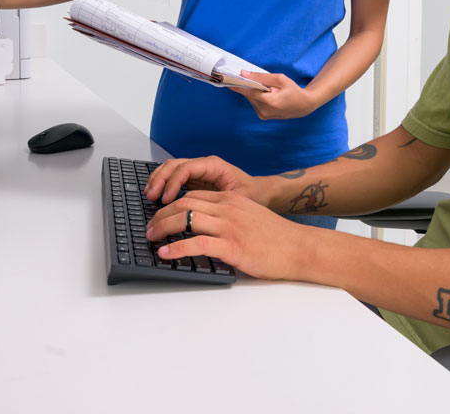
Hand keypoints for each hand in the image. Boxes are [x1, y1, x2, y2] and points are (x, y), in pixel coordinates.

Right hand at [144, 156, 266, 205]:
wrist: (261, 193)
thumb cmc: (253, 196)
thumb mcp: (240, 200)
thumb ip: (222, 204)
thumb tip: (202, 213)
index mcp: (214, 166)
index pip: (186, 168)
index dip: (173, 182)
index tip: (167, 199)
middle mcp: (204, 165)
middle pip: (174, 164)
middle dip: (160, 179)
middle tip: (152, 196)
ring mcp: (198, 171)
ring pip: (171, 168)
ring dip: (158, 180)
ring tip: (150, 195)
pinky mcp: (194, 179)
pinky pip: (173, 177)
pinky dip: (162, 184)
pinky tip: (156, 196)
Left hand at [145, 190, 312, 280]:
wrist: (300, 248)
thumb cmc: (276, 238)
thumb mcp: (249, 218)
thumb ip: (227, 218)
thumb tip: (202, 229)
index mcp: (231, 200)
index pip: (192, 196)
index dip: (170, 205)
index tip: (158, 216)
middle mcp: (228, 208)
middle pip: (184, 203)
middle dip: (161, 215)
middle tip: (149, 227)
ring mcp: (230, 226)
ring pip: (186, 218)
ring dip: (163, 228)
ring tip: (151, 238)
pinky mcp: (233, 245)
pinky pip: (198, 243)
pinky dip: (177, 247)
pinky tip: (166, 253)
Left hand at [232, 71, 319, 119]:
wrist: (303, 105)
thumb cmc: (293, 91)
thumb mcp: (280, 79)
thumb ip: (262, 77)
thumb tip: (245, 74)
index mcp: (270, 101)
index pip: (249, 92)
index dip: (238, 85)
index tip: (228, 81)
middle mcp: (264, 110)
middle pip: (249, 95)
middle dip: (251, 86)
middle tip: (258, 80)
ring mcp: (263, 115)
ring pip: (251, 99)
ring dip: (255, 92)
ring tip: (269, 90)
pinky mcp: (262, 116)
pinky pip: (254, 103)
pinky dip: (258, 97)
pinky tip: (268, 95)